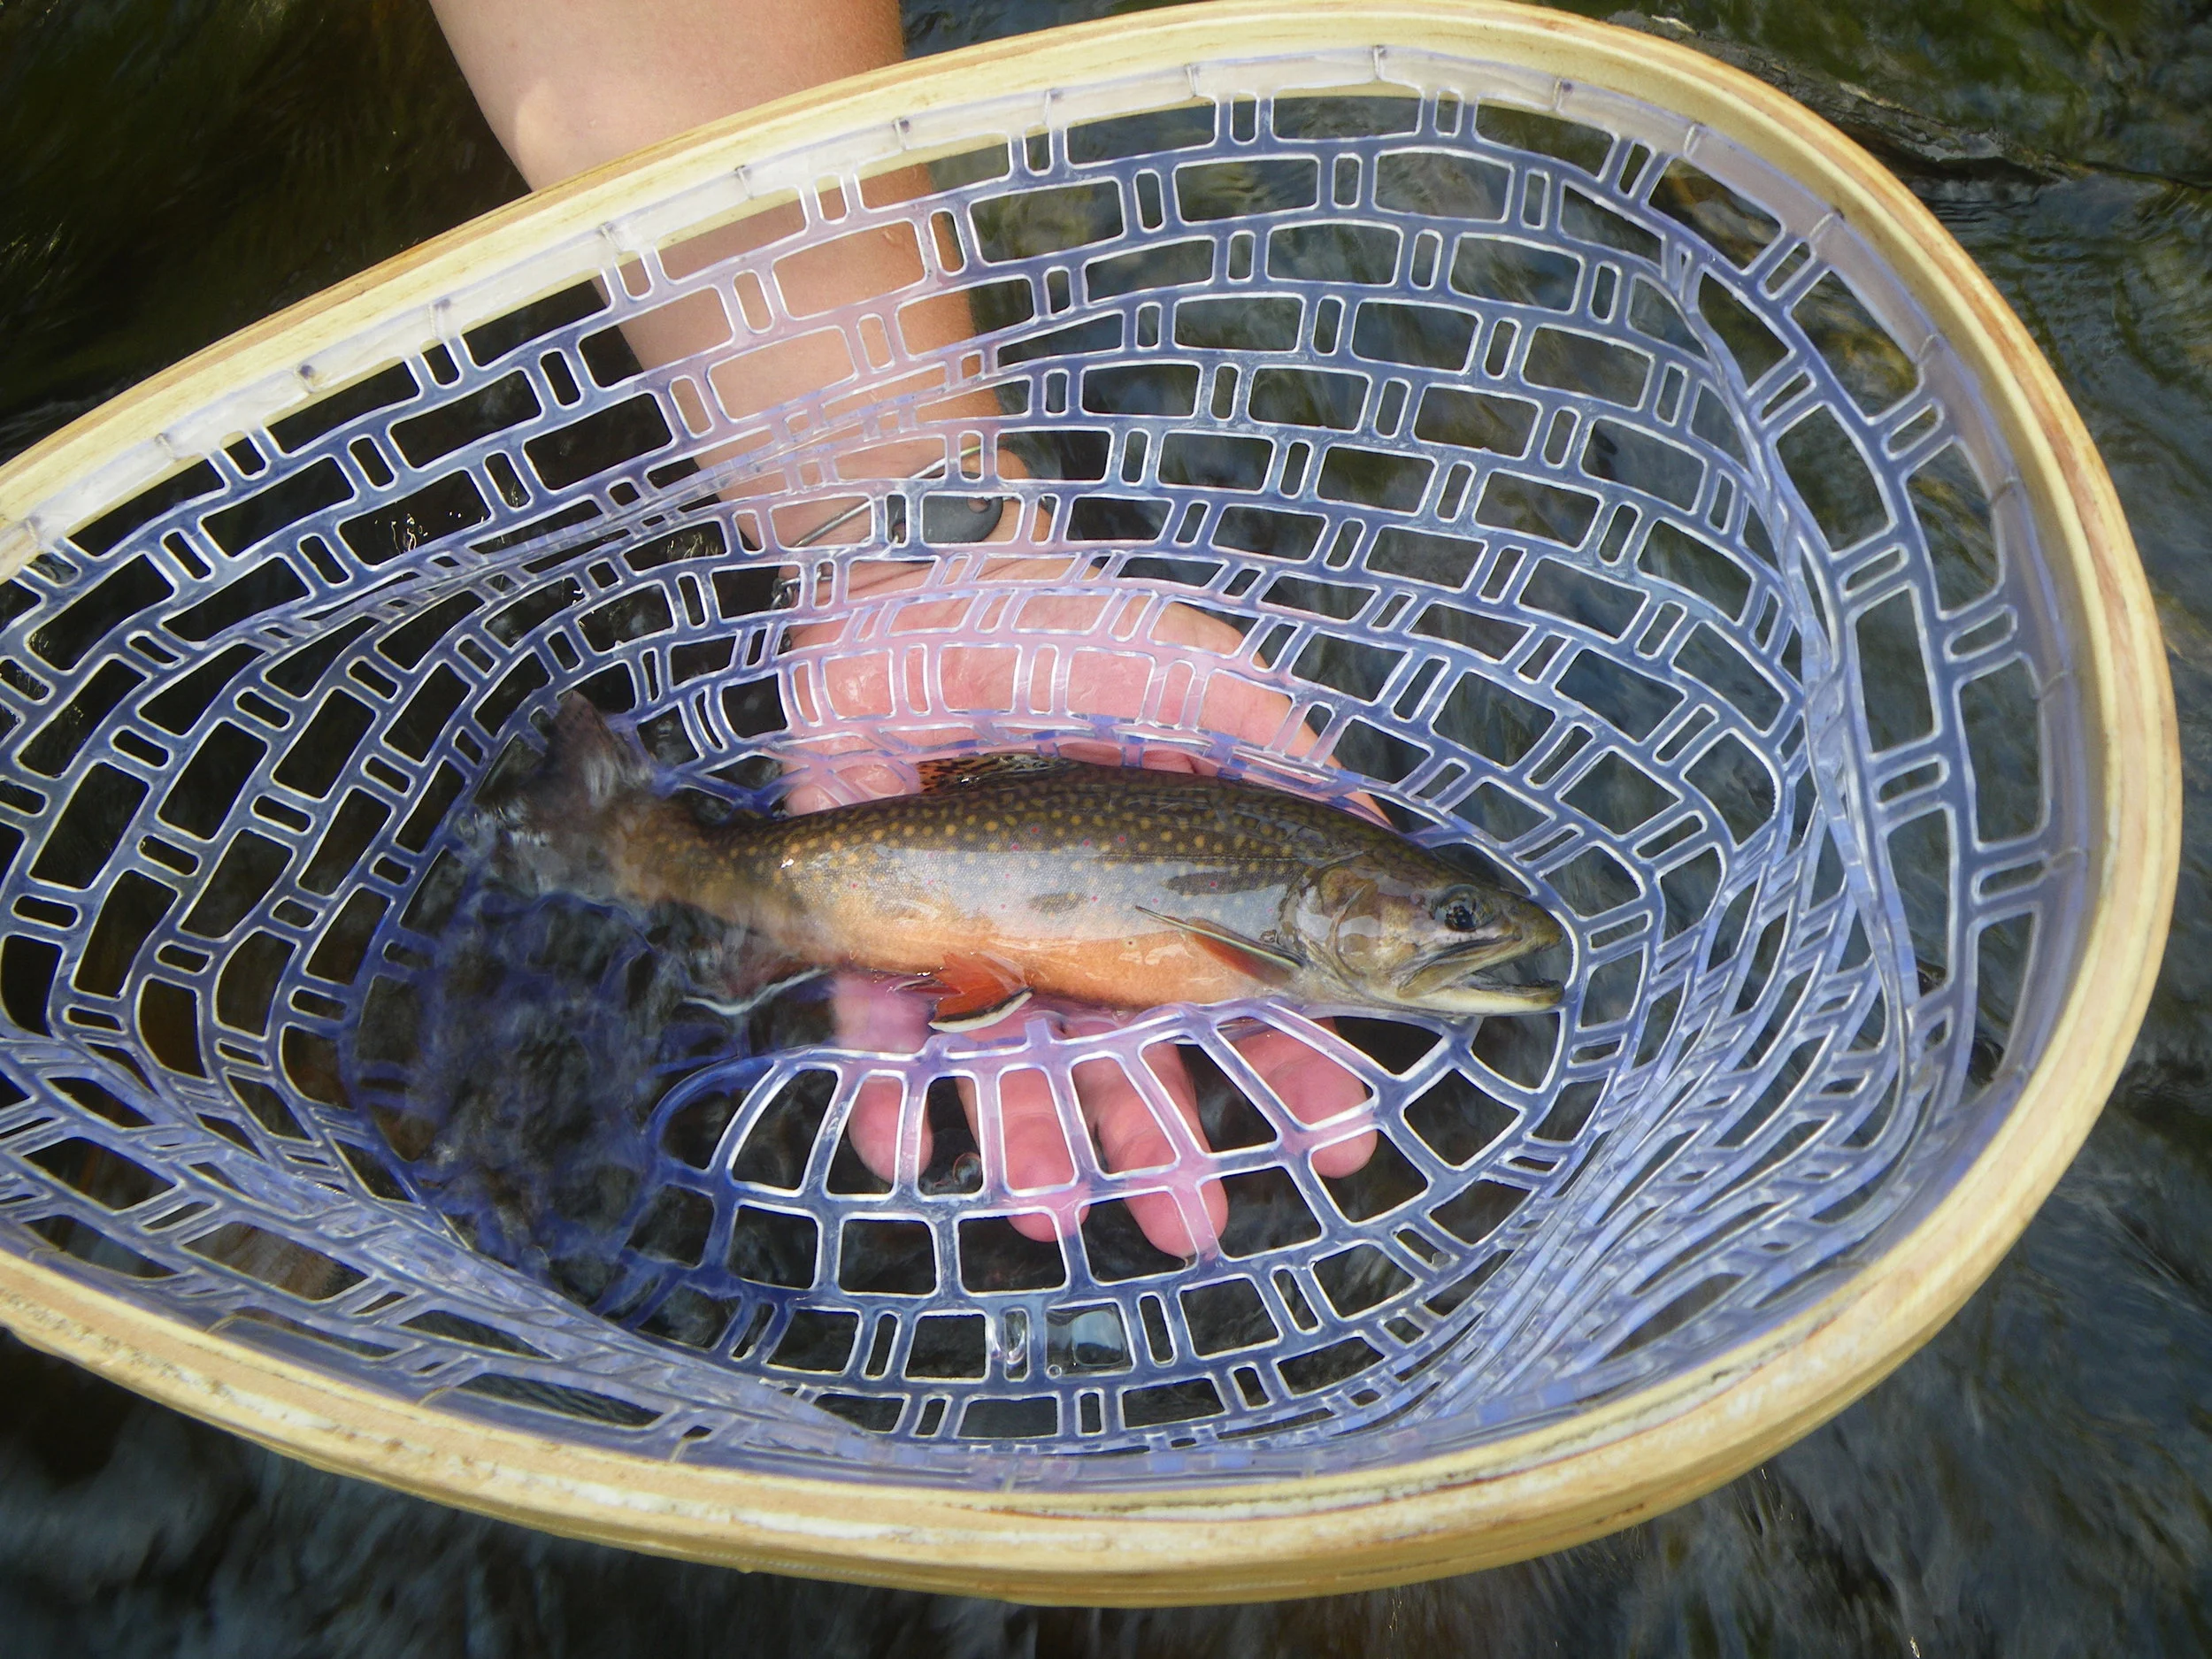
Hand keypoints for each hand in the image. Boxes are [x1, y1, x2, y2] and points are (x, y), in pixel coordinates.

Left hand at [779, 518, 1375, 1260]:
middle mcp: (1082, 927)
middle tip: (1190, 1224)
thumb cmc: (1075, 628)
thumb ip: (1279, 753)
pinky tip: (906, 1151)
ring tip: (1051, 1212)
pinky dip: (887, 1084)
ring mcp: (980, 931)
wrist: (924, 579)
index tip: (1339, 1140)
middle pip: (1127, 1058)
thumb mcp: (1201, 678)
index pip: (1247, 995)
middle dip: (1158, 1146)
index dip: (1292, 1068)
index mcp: (1169, 888)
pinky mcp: (876, 915)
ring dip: (1033, 1139)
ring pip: (1011, 1060)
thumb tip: (1386, 841)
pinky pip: (878, 1017)